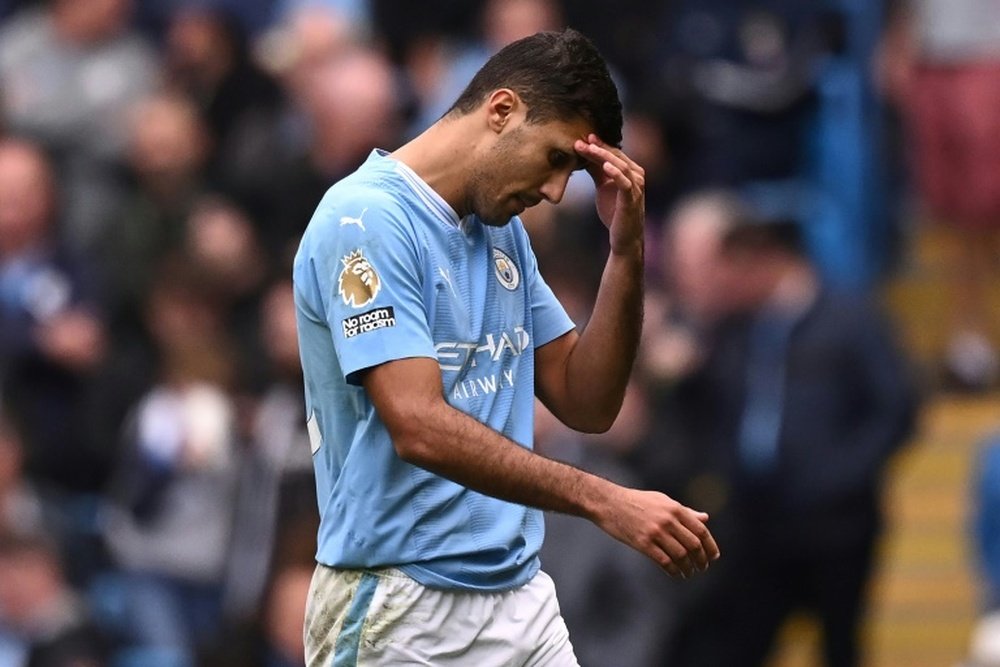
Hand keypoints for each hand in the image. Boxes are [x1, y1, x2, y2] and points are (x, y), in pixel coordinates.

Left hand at [575, 134, 644, 254]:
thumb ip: (597, 172)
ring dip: (603, 156)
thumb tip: (584, 155)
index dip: (599, 145)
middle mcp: (636, 176)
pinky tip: (604, 165)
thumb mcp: (603, 187)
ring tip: (589, 149)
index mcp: (631, 171)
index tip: (583, 138)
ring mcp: (636, 187)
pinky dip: (615, 172)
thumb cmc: (615, 212)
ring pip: (620, 165)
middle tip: (580, 141)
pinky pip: (625, 182)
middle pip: (616, 156)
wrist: (624, 238)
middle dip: (598, 148)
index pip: (614, 153)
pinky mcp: (632, 199)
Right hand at [596, 487, 719, 578]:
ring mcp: (655, 532)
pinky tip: (675, 574)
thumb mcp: (662, 501)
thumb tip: (705, 518)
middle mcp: (668, 520)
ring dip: (688, 568)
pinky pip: (664, 561)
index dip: (710, 546)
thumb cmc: (636, 501)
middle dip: (701, 560)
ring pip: (681, 556)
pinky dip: (674, 571)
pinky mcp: (643, 543)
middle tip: (702, 568)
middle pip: (694, 545)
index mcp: (675, 508)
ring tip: (689, 573)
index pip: (701, 530)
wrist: (608, 503)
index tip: (713, 557)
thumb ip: (684, 511)